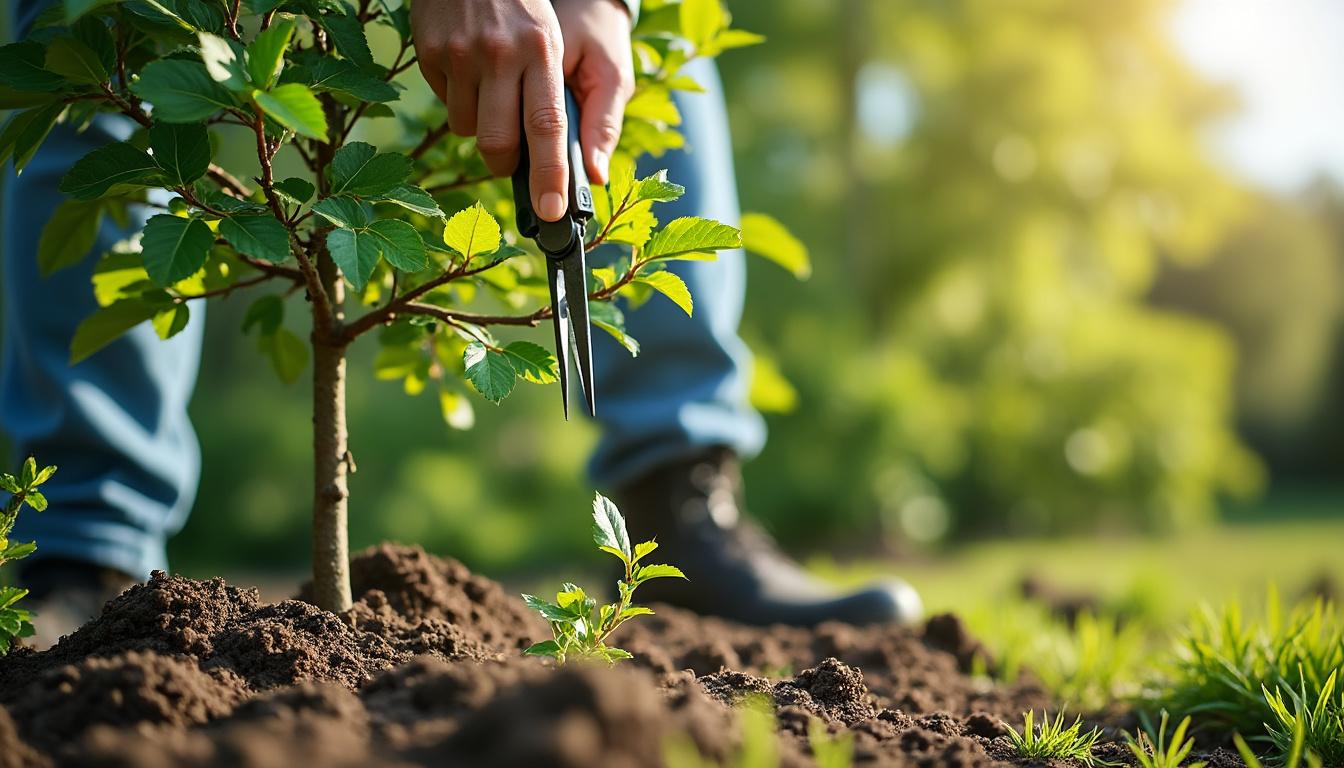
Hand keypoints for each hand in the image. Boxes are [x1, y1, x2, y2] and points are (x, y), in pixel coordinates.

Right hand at [411, 0, 633, 221]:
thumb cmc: (523, 7)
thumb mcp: (555, 39)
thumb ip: (567, 101)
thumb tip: (587, 165)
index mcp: (541, 51)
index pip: (547, 128)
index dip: (549, 176)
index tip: (551, 212)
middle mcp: (500, 55)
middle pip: (498, 144)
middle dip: (505, 165)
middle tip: (511, 161)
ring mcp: (460, 54)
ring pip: (466, 130)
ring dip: (479, 127)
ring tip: (491, 90)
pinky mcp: (430, 53)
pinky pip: (444, 104)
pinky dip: (459, 99)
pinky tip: (469, 67)